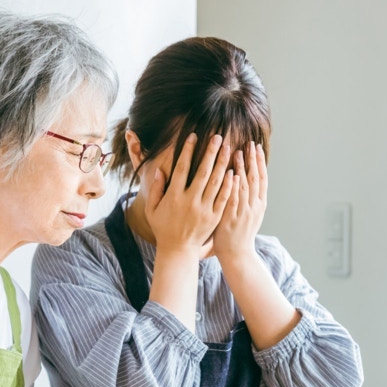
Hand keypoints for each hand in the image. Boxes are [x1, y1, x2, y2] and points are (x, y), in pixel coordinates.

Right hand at [143, 133, 236, 259]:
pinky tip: (234, 172)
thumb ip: (156, 189)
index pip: (182, 168)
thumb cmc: (163, 227)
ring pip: (216, 182)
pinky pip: (223, 198)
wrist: (178, 250)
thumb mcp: (152, 209)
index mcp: (174, 196)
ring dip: (223, 164)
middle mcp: (190, 201)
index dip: (188, 151)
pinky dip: (229, 185)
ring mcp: (204, 209)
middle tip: (218, 137)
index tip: (194, 136)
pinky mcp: (214, 217)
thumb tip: (159, 170)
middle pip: (202, 172)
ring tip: (229, 149)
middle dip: (211, 152)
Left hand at [213, 141, 266, 264]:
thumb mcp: (251, 215)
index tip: (257, 147)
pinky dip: (234, 186)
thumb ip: (249, 197)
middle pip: (255, 178)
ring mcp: (244, 212)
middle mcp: (254, 206)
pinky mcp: (232, 218)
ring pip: (245, 186)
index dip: (260, 162)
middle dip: (253, 160)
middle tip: (250, 143)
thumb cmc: (240, 234)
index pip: (261, 178)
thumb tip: (246, 179)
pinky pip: (233, 199)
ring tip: (239, 152)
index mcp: (260, 204)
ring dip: (242, 169)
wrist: (237, 254)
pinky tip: (232, 174)